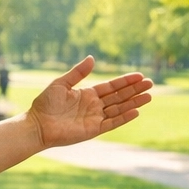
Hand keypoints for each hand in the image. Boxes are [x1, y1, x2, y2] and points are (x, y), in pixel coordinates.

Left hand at [27, 55, 152, 148]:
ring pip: (119, 109)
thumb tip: (92, 58)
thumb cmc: (45, 103)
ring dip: (134, 102)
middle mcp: (94, 106)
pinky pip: (112, 122)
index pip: (111, 87)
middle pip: (119, 97)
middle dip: (134, 90)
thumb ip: (78, 73)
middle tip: (151, 83)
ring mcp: (95, 118)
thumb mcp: (61, 83)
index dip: (125, 81)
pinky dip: (124, 117)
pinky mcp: (93, 130)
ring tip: (149, 96)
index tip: (140, 76)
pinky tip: (136, 111)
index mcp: (87, 94)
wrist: (37, 124)